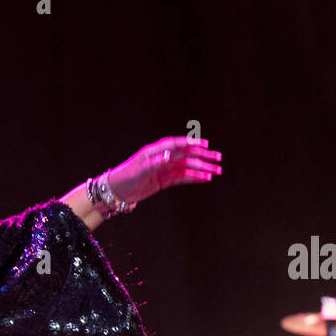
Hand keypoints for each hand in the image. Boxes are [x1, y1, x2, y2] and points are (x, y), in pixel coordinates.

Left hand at [104, 136, 221, 204]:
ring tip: (217, 171)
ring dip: (202, 168)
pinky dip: (194, 178)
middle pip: (186, 155)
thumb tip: (169, 155)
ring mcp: (164, 170)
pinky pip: (182, 177)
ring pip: (187, 167)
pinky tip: (205, 178)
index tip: (205, 143)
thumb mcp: (140, 170)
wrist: (116, 192)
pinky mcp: (164, 180)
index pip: (177, 144)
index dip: (191, 143)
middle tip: (218, 158)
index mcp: (155, 151)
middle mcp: (162, 158)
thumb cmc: (126, 177)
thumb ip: (155, 163)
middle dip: (203, 156)